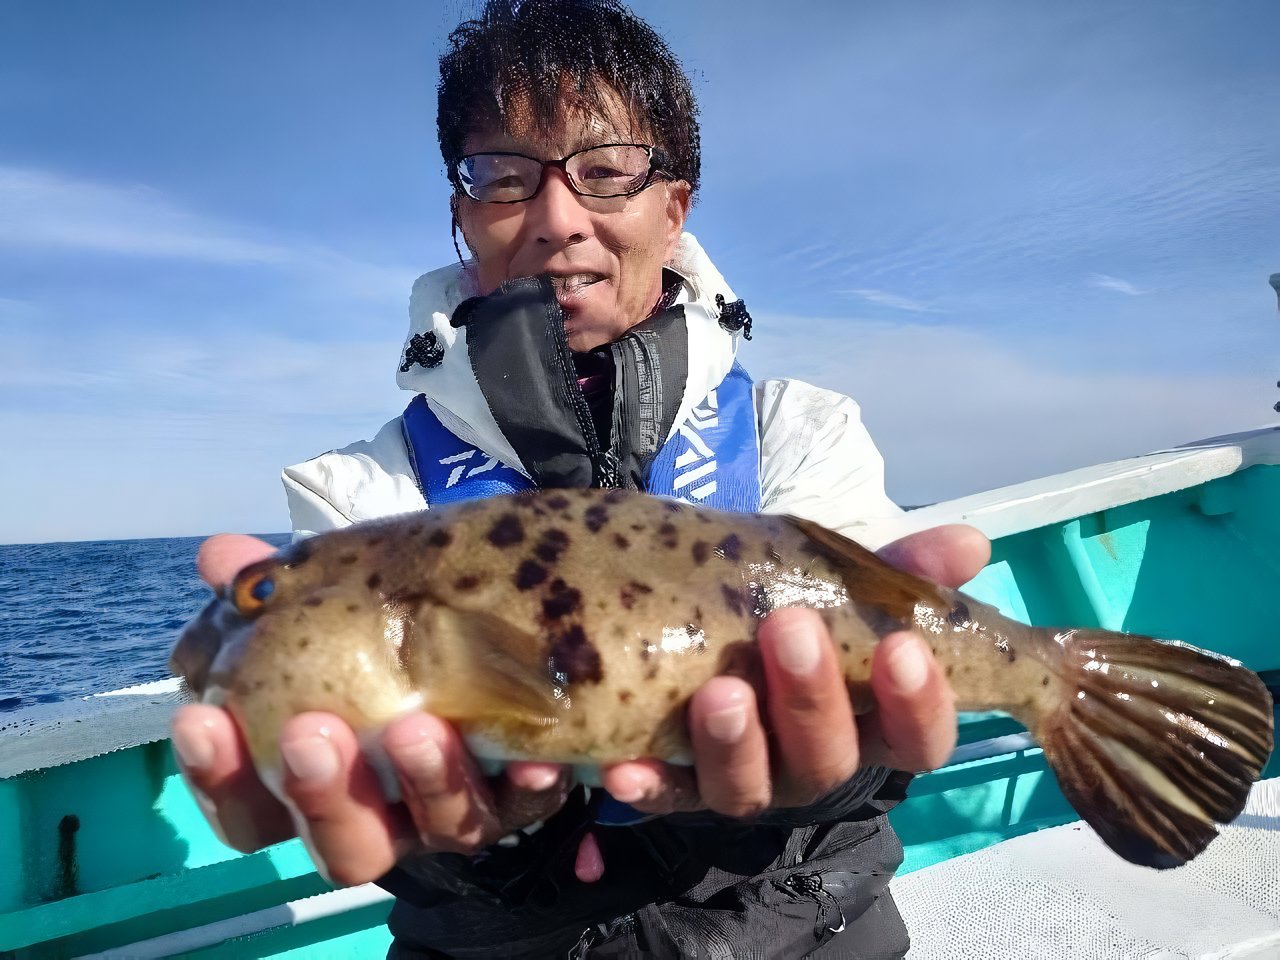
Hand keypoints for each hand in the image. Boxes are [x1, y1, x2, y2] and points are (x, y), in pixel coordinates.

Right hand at [170, 534, 572, 886]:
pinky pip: (529, 800)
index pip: (249, 812)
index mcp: (318, 784)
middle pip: (343, 847)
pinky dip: (530, 780)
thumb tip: (220, 555)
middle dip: (322, 794)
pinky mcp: (522, 793)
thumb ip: (274, 590)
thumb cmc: (384, 635)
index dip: (219, 777)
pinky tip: (535, 751)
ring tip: (417, 728)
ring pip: (437, 828)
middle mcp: (385, 815)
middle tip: (311, 733)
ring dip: (426, 781)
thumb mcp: (331, 605)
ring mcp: (453, 811)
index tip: (203, 719)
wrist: (492, 634)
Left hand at [597, 524, 990, 818]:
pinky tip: (623, 767)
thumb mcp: (847, 587)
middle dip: (812, 698)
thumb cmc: (802, 614)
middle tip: (790, 629)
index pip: (919, 737)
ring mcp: (747, 778)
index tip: (903, 647)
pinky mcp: (681, 783)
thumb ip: (904, 572)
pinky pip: (666, 795)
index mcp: (872, 723)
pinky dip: (648, 785)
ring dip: (735, 742)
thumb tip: (972, 542)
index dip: (918, 701)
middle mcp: (814, 762)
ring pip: (749, 787)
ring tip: (720, 690)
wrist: (714, 633)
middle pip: (829, 759)